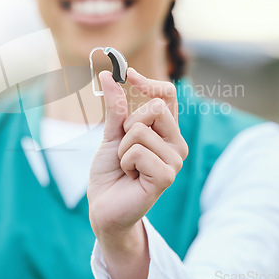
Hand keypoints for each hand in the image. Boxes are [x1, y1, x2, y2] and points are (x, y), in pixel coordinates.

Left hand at [87, 67, 187, 241]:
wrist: (103, 205)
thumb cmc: (111, 170)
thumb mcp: (112, 133)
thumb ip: (115, 106)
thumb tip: (108, 74)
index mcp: (165, 130)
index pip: (167, 95)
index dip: (148, 82)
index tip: (128, 74)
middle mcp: (175, 143)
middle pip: (154, 107)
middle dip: (128, 125)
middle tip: (126, 149)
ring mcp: (174, 160)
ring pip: (140, 131)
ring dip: (123, 149)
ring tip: (128, 167)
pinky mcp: (167, 176)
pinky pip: (137, 151)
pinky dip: (125, 163)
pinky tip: (131, 177)